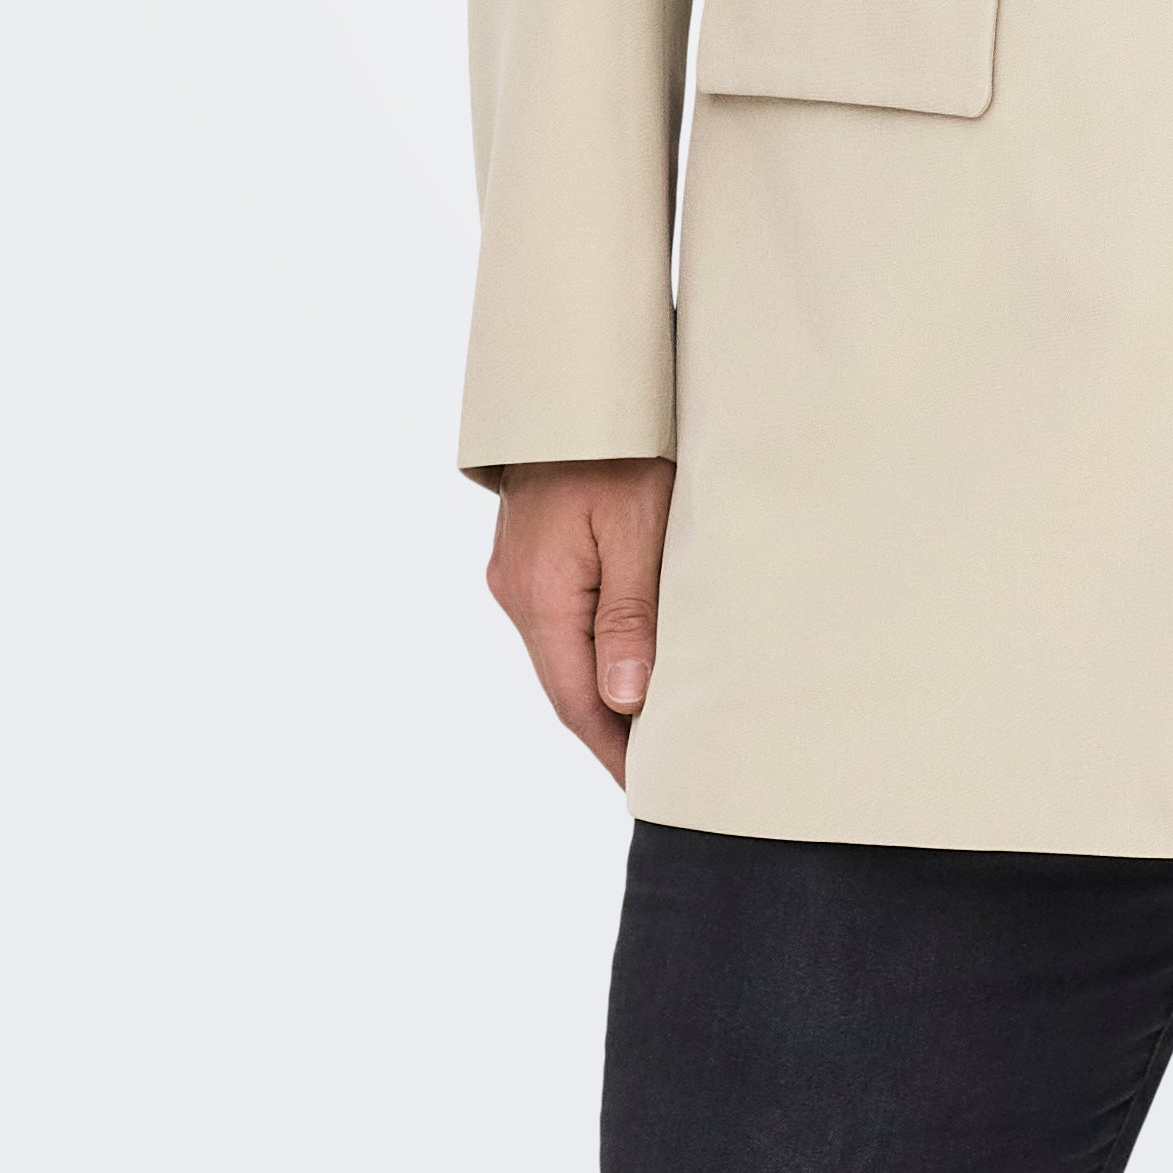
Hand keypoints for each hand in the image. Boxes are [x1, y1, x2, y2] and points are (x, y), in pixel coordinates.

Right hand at [487, 458, 676, 784]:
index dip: (614, 748)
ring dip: (600, 690)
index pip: (577, 700)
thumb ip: (631, 616)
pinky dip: (590, 650)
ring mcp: (516, 573)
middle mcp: (517, 591)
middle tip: (656, 771)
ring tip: (649, 728)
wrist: (575, 385)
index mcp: (542, 595)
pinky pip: (559, 621)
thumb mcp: (641, 528)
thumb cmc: (620, 448)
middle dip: (609, 730)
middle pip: (564, 683)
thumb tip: (624, 702)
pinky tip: (622, 662)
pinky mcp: (528, 555)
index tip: (648, 787)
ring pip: (561, 653)